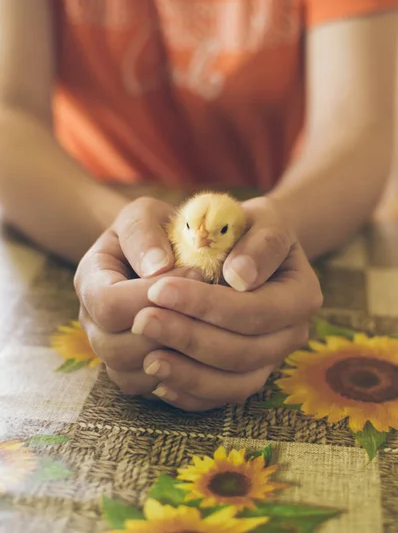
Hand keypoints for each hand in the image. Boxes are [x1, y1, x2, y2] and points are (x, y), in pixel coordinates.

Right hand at [74, 197, 200, 397]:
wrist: (155, 253)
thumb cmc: (153, 230)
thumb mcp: (145, 214)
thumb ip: (145, 233)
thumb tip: (157, 268)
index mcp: (90, 280)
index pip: (109, 304)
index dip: (153, 295)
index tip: (197, 273)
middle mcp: (92, 322)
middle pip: (116, 348)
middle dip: (169, 330)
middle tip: (210, 308)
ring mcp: (110, 351)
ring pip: (133, 375)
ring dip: (178, 356)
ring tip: (210, 327)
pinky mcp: (133, 372)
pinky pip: (152, 390)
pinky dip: (182, 376)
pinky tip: (207, 349)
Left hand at [130, 196, 322, 410]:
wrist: (244, 247)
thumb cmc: (245, 227)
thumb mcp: (257, 217)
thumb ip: (258, 241)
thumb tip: (240, 277)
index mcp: (301, 293)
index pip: (254, 310)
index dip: (207, 305)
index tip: (159, 289)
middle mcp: (292, 333)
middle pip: (245, 351)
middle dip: (190, 338)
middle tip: (142, 321)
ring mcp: (271, 359)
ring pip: (235, 383)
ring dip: (188, 373)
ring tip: (147, 357)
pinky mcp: (248, 375)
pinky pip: (222, 398)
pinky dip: (191, 393)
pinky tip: (159, 379)